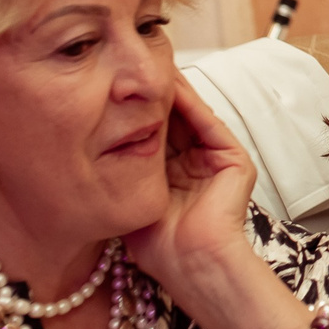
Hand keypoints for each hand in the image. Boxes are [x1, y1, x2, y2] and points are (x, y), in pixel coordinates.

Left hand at [126, 78, 257, 292]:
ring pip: (191, 116)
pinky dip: (190, 103)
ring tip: (150, 67)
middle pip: (173, 120)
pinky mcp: (235, 159)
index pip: (154, 133)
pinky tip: (170, 86)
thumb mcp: (130, 196)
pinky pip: (208, 123)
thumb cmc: (157, 244)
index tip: (114, 87)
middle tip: (132, 65)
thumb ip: (121, 168)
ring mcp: (217, 160)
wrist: (189, 263)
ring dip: (171, 92)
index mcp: (173, 175)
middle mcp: (196, 164)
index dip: (135, 110)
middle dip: (152, 95)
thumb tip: (93, 138)